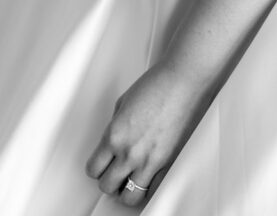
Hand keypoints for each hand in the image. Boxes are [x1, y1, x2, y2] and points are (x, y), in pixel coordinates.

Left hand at [86, 62, 209, 205]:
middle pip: (107, 186)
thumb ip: (115, 126)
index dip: (95, 168)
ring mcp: (149, 160)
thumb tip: (113, 141)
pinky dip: (146, 187)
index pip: (93, 168)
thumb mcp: (123, 102)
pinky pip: (152, 189)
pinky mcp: (167, 163)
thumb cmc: (157, 84)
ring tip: (128, 179)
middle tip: (113, 172)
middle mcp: (130, 152)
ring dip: (125, 190)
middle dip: (108, 180)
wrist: (182, 81)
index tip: (100, 165)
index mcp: (114, 135)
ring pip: (129, 196)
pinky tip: (146, 177)